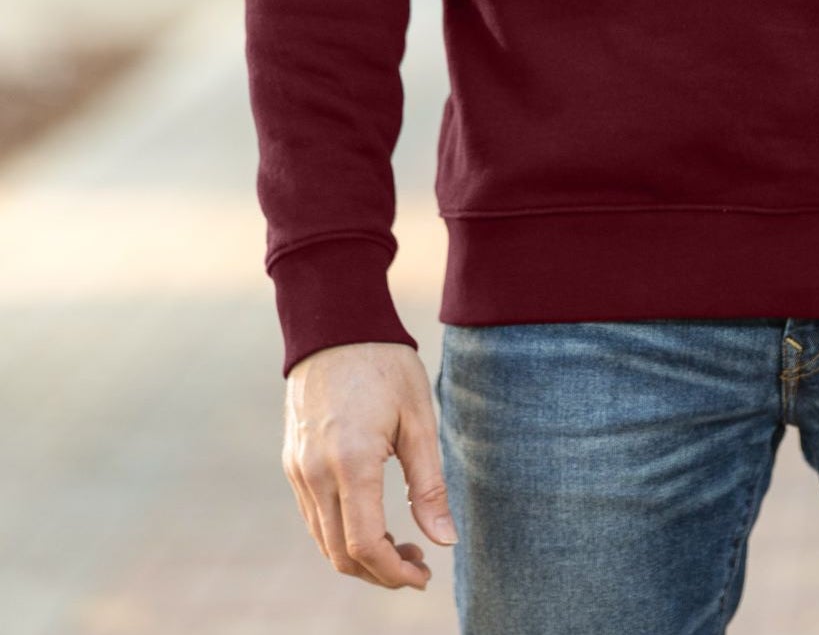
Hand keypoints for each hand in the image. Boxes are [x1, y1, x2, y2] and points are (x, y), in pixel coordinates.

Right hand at [282, 341, 457, 588]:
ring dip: (359, 556)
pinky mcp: (292, 462)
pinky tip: (372, 521)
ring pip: (323, 540)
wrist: (336, 323)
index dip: (394, 573)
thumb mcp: (419, 418)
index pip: (365, 545)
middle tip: (418, 565)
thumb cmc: (385, 364)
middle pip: (340, 554)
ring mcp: (297, 469)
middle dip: (379, 572)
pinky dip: (340, 532)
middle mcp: (315, 473)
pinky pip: (313, 516)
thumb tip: (445, 542)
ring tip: (401, 546)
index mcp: (351, 462)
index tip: (424, 575)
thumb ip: (429, 486)